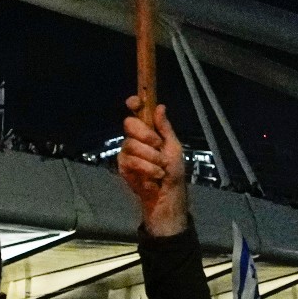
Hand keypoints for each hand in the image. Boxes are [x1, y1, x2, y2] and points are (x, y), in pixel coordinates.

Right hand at [120, 97, 189, 235]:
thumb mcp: (174, 148)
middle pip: (129, 124)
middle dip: (145, 135)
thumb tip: (160, 107)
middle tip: (158, 146)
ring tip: (160, 168)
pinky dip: (146, 169)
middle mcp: (135, 138)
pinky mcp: (123, 165)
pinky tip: (153, 177)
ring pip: (131, 144)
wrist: (167, 196)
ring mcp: (127, 151)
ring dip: (151, 158)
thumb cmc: (173, 172)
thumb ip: (165, 128)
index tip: (135, 102)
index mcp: (149, 131)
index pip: (137, 112)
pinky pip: (131, 160)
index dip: (134, 104)